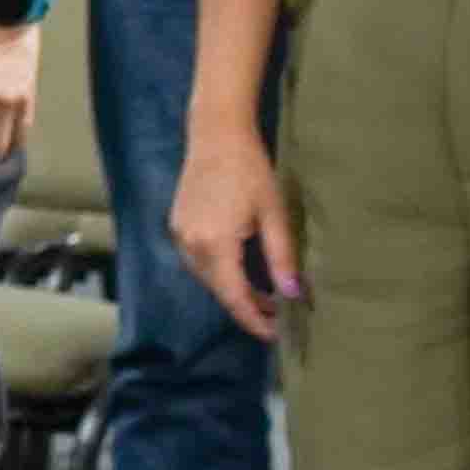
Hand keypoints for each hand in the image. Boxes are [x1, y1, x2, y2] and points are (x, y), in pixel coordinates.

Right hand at [171, 133, 305, 340]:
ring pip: (208, 279)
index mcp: (215, 244)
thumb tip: (292, 294)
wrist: (216, 135)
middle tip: (279, 316)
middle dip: (248, 308)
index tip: (275, 335)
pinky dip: (221, 273)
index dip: (255, 320)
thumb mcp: (273, 214)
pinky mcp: (177, 227)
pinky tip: (242, 271)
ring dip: (234, 291)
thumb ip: (281, 257)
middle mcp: (191, 245)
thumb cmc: (250, 170)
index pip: (235, 297)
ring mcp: (180, 236)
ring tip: (265, 296)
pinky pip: (200, 262)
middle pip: (220, 291)